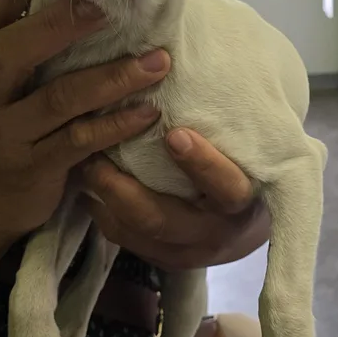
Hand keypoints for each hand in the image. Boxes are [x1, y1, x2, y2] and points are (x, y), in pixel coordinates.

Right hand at [0, 0, 169, 253]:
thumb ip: (24, 48)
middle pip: (16, 49)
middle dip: (63, 24)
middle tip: (111, 3)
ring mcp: (6, 132)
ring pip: (59, 98)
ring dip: (112, 78)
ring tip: (158, 62)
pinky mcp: (30, 168)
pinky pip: (78, 142)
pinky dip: (115, 126)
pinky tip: (148, 114)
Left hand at [80, 130, 270, 269]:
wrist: (250, 227)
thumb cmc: (250, 173)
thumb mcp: (252, 156)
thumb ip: (230, 130)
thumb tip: (195, 76)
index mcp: (242, 204)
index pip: (227, 188)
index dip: (202, 165)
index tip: (175, 134)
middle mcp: (214, 234)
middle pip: (162, 219)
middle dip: (123, 189)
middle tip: (96, 156)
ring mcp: (187, 253)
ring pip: (136, 233)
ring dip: (105, 200)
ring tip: (84, 165)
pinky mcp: (164, 260)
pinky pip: (126, 240)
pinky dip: (104, 213)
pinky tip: (89, 187)